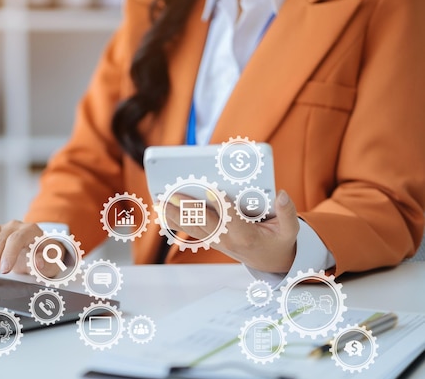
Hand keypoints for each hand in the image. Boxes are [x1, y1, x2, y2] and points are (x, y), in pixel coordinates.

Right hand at [0, 221, 65, 286]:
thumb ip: (46, 262)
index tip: (4, 270)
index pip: (17, 238)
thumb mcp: (52, 261)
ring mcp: (1, 229)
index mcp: (31, 231)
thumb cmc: (46, 256)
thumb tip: (39, 262)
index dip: (9, 253)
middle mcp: (14, 227)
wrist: (43, 250)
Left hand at [164, 190, 298, 272]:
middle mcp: (228, 240)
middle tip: (173, 194)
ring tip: (161, 200)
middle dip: (189, 208)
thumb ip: (287, 213)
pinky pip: (190, 229)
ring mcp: (217, 240)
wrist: (270, 262)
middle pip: (205, 222)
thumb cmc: (279, 242)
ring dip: (175, 214)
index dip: (220, 204)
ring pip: (193, 226)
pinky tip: (163, 209)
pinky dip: (176, 219)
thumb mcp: (290, 230)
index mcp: (247, 236)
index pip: (231, 218)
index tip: (209, 190)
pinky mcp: (211, 239)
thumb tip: (282, 194)